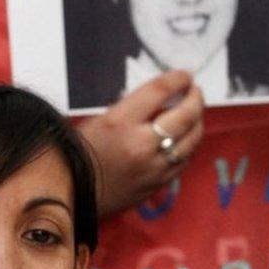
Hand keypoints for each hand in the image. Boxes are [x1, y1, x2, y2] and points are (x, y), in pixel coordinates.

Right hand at [79, 71, 204, 215]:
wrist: (71, 192)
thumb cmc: (79, 153)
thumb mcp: (98, 121)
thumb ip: (130, 109)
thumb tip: (160, 100)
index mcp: (120, 123)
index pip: (159, 92)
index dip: (177, 80)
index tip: (184, 75)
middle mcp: (141, 144)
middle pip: (184, 115)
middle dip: (195, 98)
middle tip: (194, 91)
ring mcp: (153, 167)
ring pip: (191, 139)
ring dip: (197, 121)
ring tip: (194, 112)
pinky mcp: (158, 184)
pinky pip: (184, 160)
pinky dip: (188, 145)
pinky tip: (184, 138)